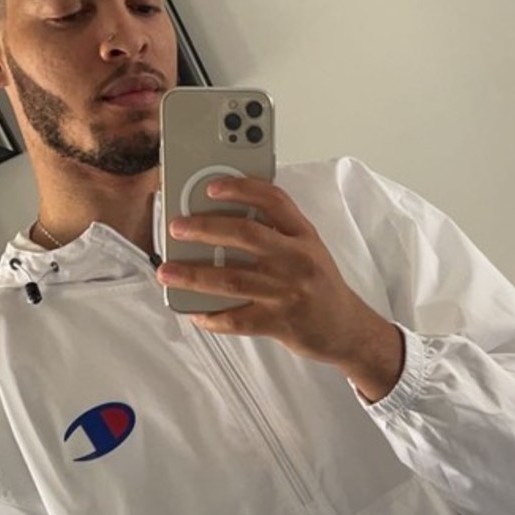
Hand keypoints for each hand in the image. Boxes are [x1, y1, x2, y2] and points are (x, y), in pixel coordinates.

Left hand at [156, 178, 404, 400]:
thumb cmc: (319, 283)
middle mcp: (298, 259)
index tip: (211, 187)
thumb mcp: (308, 247)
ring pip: (232, 279)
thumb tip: (223, 215)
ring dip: (194, 275)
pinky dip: (211, 317)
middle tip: (177, 228)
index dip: (241, 189)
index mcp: (304, 235)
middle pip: (246, 236)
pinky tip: (194, 312)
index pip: (273, 200)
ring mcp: (289, 293)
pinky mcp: (279, 323)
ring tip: (167, 271)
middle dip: (205, 229)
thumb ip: (276, 230)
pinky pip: (237, 320)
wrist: (347, 328)